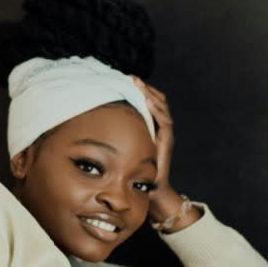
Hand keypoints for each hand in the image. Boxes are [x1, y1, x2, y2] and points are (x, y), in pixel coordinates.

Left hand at [131, 76, 173, 190]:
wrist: (152, 188)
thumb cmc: (137, 170)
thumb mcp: (127, 148)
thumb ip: (120, 136)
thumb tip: (100, 125)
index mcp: (153, 127)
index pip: (150, 103)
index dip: (142, 91)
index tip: (129, 80)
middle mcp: (161, 128)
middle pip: (158, 101)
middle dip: (145, 88)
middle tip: (133, 78)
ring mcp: (166, 133)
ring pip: (162, 107)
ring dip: (150, 94)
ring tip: (139, 85)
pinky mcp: (167, 140)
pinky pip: (164, 121)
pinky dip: (156, 109)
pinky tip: (147, 101)